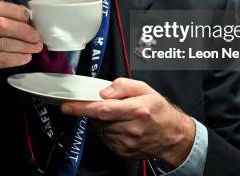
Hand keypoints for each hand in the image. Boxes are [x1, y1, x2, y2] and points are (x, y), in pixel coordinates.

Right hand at [0, 1, 42, 121]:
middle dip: (25, 30)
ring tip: (36, 47)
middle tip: (37, 36)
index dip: (15, 11)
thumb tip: (22, 17)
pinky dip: (17, 58)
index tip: (28, 17)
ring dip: (25, 45)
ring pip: (5, 42)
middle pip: (3, 24)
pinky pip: (2, 58)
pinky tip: (25, 58)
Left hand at [61, 78, 194, 167]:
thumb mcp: (144, 89)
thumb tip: (103, 92)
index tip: (67, 106)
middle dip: (95, 111)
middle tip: (105, 105)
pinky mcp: (124, 152)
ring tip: (117, 116)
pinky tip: (120, 126)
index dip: (82, 108)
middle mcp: (131, 128)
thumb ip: (122, 86)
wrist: (172, 135)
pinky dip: (107, 131)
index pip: (102, 109)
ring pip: (101, 130)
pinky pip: (106, 140)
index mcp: (136, 110)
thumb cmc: (158, 109)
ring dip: (101, 122)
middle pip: (99, 120)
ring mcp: (127, 143)